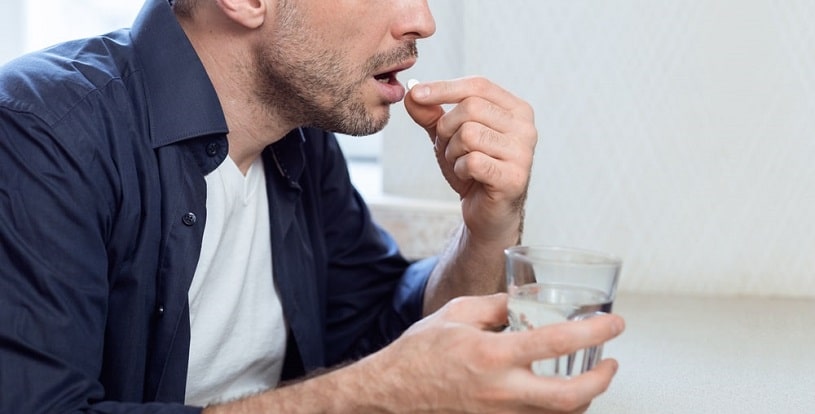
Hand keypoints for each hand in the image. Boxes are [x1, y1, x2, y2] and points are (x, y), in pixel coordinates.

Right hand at [364, 293, 624, 412]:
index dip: (593, 331)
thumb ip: (496, 306)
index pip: (556, 342)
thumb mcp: (455, 313)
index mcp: (491, 354)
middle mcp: (500, 390)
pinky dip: (557, 409)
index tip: (614, 323)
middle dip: (602, 381)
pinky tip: (558, 394)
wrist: (392, 393)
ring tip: (590, 376)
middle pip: (570, 397)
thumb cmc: (419, 353)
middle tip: (611, 363)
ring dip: (584, 397)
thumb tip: (524, 300)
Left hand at [404, 77, 536, 241]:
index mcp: (516, 110)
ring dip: (453, 152)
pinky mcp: (514, 178)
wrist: (487, 212)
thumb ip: (431, 114)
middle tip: (449, 148)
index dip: (445, 88)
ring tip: (461, 164)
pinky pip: (472, 161)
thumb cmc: (473, 169)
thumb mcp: (449, 136)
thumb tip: (412, 92)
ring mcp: (523, 153)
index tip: (416, 94)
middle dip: (446, 128)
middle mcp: (525, 128)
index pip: (478, 85)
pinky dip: (460, 169)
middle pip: (470, 108)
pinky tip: (469, 177)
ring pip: (469, 134)